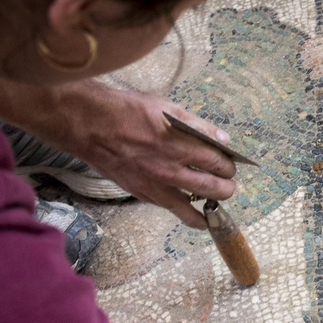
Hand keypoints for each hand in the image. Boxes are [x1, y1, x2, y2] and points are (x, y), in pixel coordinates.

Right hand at [71, 90, 239, 228]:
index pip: (218, 163)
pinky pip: (170, 210)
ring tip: (215, 208)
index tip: (230, 165)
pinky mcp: (142, 194)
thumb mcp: (168, 109)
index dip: (229, 166)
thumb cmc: (128, 112)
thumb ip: (197, 127)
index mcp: (180, 145)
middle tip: (228, 185)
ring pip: (192, 208)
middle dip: (226, 188)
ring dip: (209, 209)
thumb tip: (222, 138)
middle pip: (213, 188)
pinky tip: (191, 213)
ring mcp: (156, 185)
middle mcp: (171, 170)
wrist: (91, 126)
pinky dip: (185, 213)